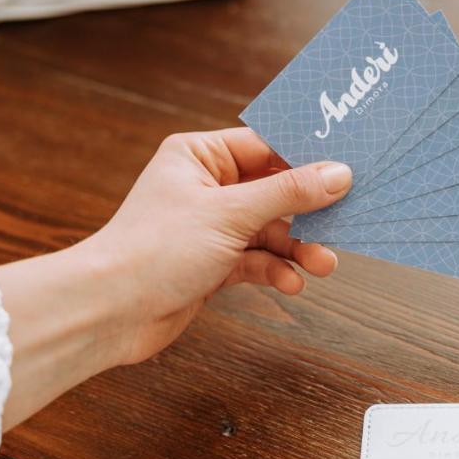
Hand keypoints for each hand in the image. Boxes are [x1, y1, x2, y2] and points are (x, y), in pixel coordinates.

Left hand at [85, 128, 351, 364]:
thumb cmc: (152, 250)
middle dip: (307, 212)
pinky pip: (255, 259)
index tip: (349, 167)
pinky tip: (291, 283)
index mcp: (199, 156)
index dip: (308, 158)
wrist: (109, 312)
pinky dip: (275, 270)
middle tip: (344, 223)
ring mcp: (208, 226)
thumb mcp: (230, 214)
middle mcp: (204, 186)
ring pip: (269, 229)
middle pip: (273, 190)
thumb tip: (338, 173)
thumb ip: (288, 193)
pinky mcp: (210, 263)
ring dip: (296, 247)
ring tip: (322, 264)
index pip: (266, 146)